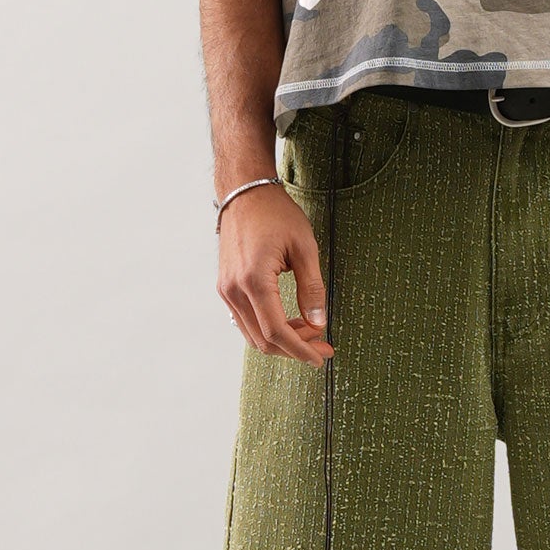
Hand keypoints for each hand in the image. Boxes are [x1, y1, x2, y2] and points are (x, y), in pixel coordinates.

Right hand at [217, 184, 333, 364]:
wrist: (245, 193)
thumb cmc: (276, 214)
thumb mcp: (305, 247)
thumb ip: (312, 287)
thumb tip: (319, 323)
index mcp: (253, 281)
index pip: (276, 331)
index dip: (301, 349)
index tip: (321, 356)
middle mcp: (233, 290)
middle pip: (263, 340)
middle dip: (295, 349)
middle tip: (323, 346)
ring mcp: (226, 290)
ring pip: (253, 335)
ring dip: (282, 340)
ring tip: (310, 332)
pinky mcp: (226, 287)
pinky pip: (246, 321)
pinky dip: (268, 328)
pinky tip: (290, 322)